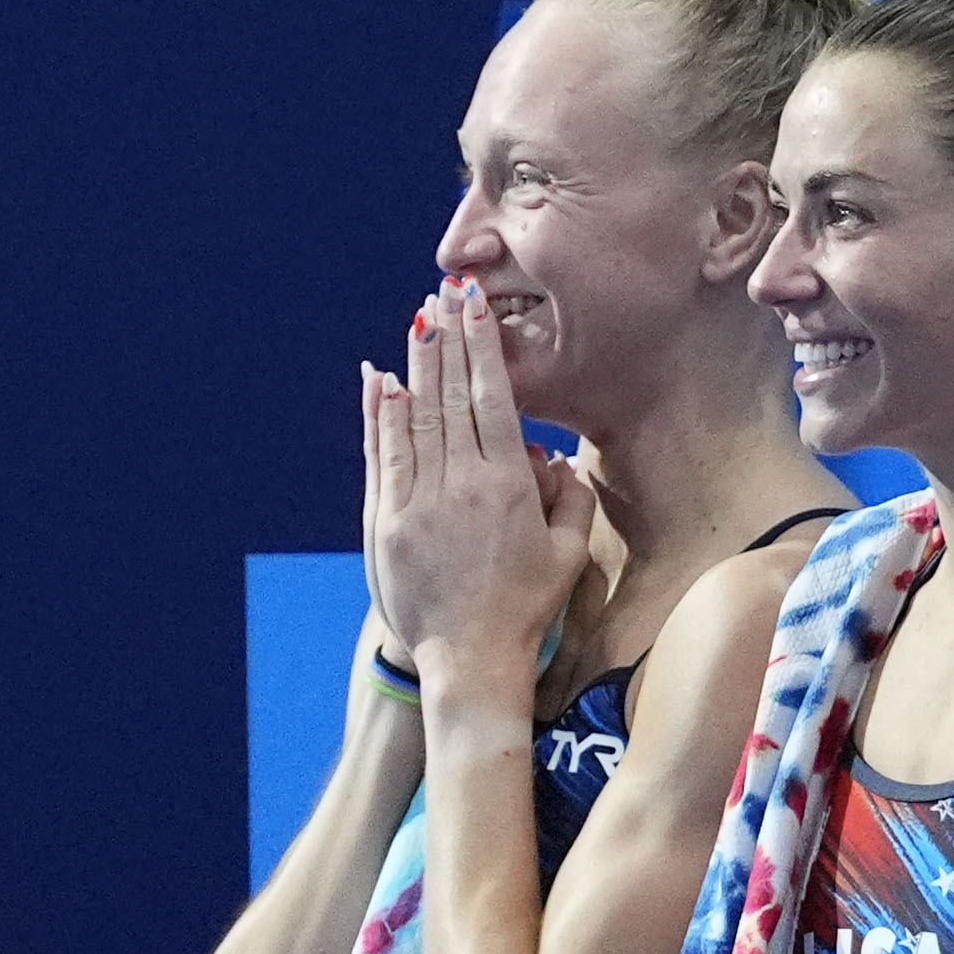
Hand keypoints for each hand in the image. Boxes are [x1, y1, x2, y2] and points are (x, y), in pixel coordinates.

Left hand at [363, 279, 593, 683]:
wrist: (469, 658)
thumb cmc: (528, 607)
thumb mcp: (569, 554)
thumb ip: (571, 499)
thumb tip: (552, 456)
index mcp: (509, 487)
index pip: (494, 399)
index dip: (483, 348)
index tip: (477, 309)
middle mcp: (460, 485)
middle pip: (451, 396)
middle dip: (449, 340)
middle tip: (447, 295)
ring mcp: (417, 501)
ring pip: (415, 417)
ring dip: (417, 365)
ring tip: (419, 321)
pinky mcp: (386, 521)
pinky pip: (384, 454)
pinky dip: (381, 414)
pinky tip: (382, 381)